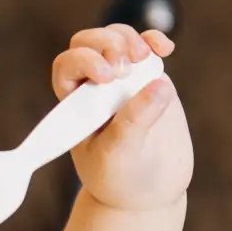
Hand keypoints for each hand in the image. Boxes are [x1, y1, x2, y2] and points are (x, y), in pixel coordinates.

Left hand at [54, 25, 192, 212]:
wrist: (148, 192)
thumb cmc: (121, 178)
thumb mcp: (121, 155)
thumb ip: (135, 121)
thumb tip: (160, 84)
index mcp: (74, 105)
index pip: (67, 66)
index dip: (84, 61)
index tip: (106, 77)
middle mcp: (94, 88)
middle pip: (90, 43)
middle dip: (107, 43)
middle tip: (125, 67)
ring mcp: (122, 81)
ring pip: (118, 38)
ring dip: (130, 38)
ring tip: (145, 56)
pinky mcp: (150, 80)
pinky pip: (148, 48)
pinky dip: (155, 40)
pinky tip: (164, 48)